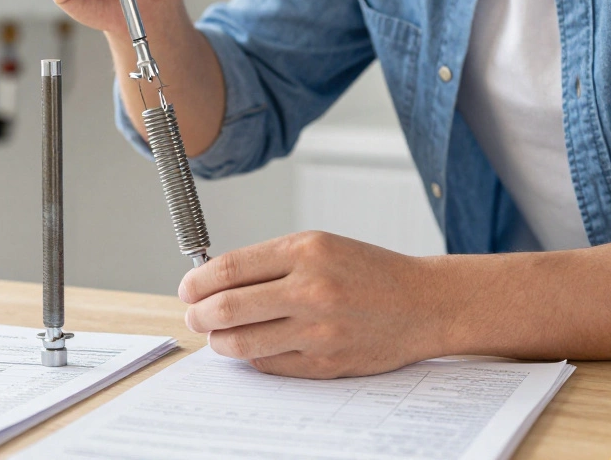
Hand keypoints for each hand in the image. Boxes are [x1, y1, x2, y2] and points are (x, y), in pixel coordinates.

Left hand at [179, 231, 445, 377]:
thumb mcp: (318, 246)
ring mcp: (318, 331)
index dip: (198, 281)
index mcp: (305, 251)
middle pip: (228, 309)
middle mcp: (311, 290)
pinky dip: (252, 356)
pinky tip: (253, 346)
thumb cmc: (366, 271)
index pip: (230, 269)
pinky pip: (269, 364)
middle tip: (194, 315)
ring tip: (217, 335)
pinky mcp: (325, 364)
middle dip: (199, 314)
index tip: (187, 288)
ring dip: (219, 341)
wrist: (423, 303)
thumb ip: (268, 262)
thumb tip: (212, 281)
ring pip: (242, 343)